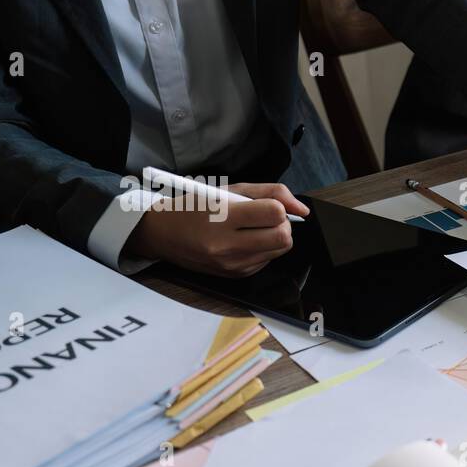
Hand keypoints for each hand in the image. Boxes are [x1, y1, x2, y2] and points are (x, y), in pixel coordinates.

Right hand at [127, 182, 306, 277]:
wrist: (163, 234)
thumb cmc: (195, 207)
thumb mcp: (228, 190)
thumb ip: (270, 193)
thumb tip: (303, 210)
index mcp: (223, 218)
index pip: (275, 214)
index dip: (278, 207)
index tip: (267, 205)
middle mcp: (228, 246)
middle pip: (284, 237)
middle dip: (283, 225)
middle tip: (266, 218)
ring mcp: (233, 264)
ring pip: (280, 250)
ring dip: (275, 237)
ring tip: (253, 228)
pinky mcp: (237, 275)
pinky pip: (268, 261)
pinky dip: (264, 249)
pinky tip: (244, 241)